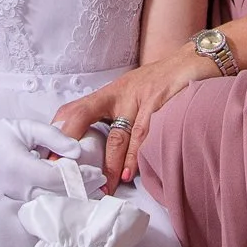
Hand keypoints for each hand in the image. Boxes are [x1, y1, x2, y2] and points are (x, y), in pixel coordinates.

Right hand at [0, 114, 102, 200]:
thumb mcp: (27, 127)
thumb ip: (54, 137)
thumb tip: (78, 150)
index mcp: (23, 169)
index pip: (59, 179)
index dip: (81, 177)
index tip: (99, 172)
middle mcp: (22, 188)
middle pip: (59, 196)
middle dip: (83, 190)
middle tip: (103, 183)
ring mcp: (19, 197)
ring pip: (53, 202)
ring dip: (74, 196)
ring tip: (93, 188)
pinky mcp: (19, 199)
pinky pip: (45, 202)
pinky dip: (62, 197)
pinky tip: (74, 191)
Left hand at [53, 50, 213, 188]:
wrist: (194, 60)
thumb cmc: (161, 82)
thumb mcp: (132, 94)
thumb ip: (116, 117)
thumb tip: (97, 150)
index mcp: (110, 94)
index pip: (76, 110)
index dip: (62, 132)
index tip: (52, 158)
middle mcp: (121, 95)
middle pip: (87, 119)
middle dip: (76, 149)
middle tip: (70, 177)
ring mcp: (141, 99)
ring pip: (119, 135)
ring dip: (111, 164)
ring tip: (105, 186)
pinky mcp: (162, 104)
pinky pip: (148, 134)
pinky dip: (138, 156)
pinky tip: (132, 172)